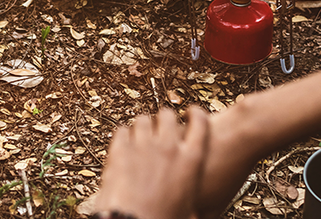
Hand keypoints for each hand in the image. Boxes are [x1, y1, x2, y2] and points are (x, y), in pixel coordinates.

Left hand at [95, 107, 209, 218]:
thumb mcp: (187, 212)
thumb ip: (192, 202)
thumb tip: (195, 214)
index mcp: (191, 160)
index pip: (200, 122)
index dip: (196, 114)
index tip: (192, 113)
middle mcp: (168, 147)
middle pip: (167, 115)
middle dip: (164, 117)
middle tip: (163, 124)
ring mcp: (142, 146)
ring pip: (142, 120)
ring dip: (143, 125)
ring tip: (142, 133)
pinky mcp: (119, 151)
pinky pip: (121, 131)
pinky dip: (124, 135)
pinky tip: (124, 143)